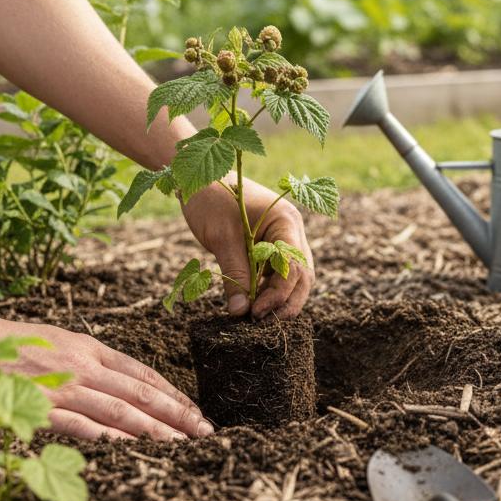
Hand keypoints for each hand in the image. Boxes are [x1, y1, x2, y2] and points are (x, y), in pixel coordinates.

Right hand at [0, 310, 211, 440]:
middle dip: (176, 413)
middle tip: (204, 431)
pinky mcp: (36, 405)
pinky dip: (105, 434)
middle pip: (139, 392)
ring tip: (181, 444)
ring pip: (118, 409)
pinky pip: (77, 423)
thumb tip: (116, 379)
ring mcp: (60, 386)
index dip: (171, 392)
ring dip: (153, 429)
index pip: (140, 372)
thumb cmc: (6, 343)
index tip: (194, 410)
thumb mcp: (56, 341)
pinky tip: (128, 447)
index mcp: (87, 348)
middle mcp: (81, 366)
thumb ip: (85, 360)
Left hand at [182, 177, 314, 318]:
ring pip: (292, 277)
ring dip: (277, 298)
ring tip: (254, 316)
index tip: (254, 312)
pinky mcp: (270, 244)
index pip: (294, 267)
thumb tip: (240, 312)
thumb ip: (235, 274)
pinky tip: (251, 302)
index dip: (277, 294)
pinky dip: (266, 289)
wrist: (199, 177)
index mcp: (286, 222)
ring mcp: (284, 237)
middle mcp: (292, 230)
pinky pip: (276, 272)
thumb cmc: (211, 200)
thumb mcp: (222, 239)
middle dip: (285, 302)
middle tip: (260, 322)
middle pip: (302, 276)